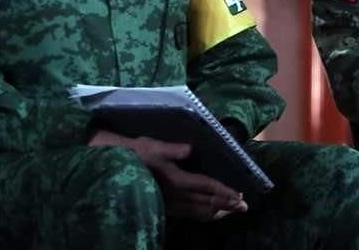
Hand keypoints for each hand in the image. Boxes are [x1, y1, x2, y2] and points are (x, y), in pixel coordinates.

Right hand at [88, 130, 247, 219]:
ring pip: (199, 212)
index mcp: (176, 180)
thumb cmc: (135, 152)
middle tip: (243, 206)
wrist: (114, 166)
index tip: (240, 196)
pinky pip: (190, 214)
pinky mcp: (166, 206)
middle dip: (227, 205)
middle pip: (207, 203)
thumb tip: (189, 149)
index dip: (225, 192)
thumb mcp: (152, 146)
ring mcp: (171, 203)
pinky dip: (204, 214)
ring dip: (218, 211)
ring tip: (231, 210)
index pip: (207, 187)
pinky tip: (210, 212)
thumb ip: (172, 149)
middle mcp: (176, 195)